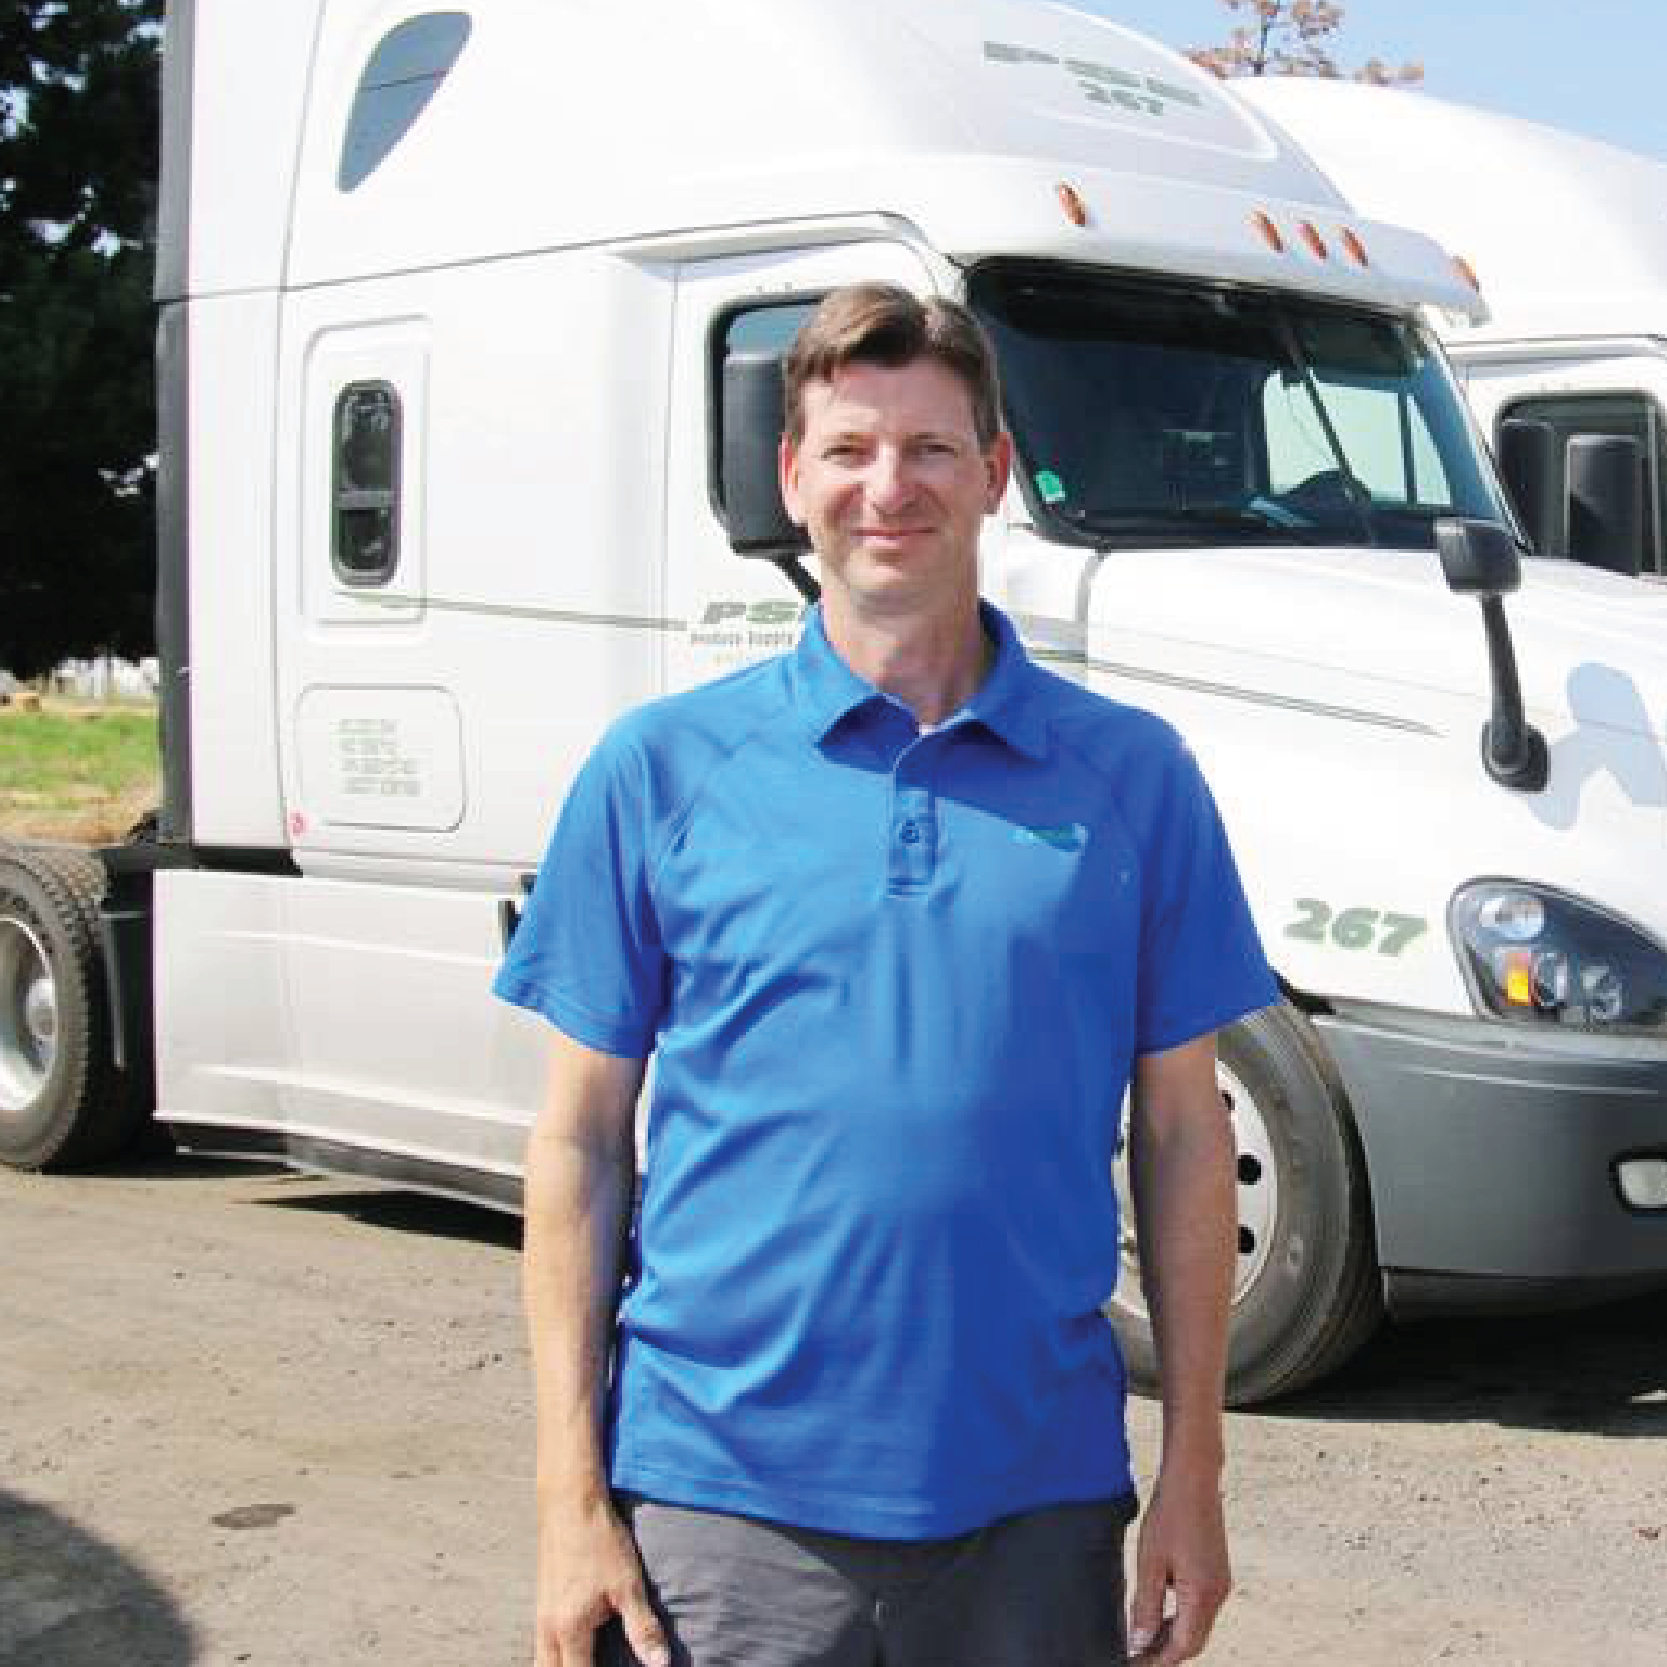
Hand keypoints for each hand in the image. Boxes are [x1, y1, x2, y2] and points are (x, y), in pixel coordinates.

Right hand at [533, 1497, 668, 1666]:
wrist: (570, 1502)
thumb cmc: (600, 1541)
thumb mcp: (628, 1584)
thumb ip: (642, 1627)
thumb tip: (661, 1663)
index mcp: (570, 1630)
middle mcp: (548, 1630)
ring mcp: (540, 1617)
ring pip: (541, 1663)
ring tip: (584, 1662)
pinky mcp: (542, 1604)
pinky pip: (540, 1646)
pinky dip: (553, 1658)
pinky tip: (571, 1652)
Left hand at [1126, 1469, 1230, 1664]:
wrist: (1194, 1479)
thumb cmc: (1169, 1516)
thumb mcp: (1149, 1562)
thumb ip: (1146, 1606)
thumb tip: (1140, 1642)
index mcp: (1202, 1595)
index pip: (1182, 1647)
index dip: (1159, 1661)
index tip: (1135, 1664)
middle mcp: (1218, 1594)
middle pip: (1194, 1641)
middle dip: (1167, 1653)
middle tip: (1138, 1656)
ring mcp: (1221, 1582)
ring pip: (1199, 1625)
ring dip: (1175, 1635)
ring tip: (1144, 1638)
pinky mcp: (1218, 1571)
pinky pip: (1201, 1607)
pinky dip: (1182, 1616)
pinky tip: (1161, 1610)